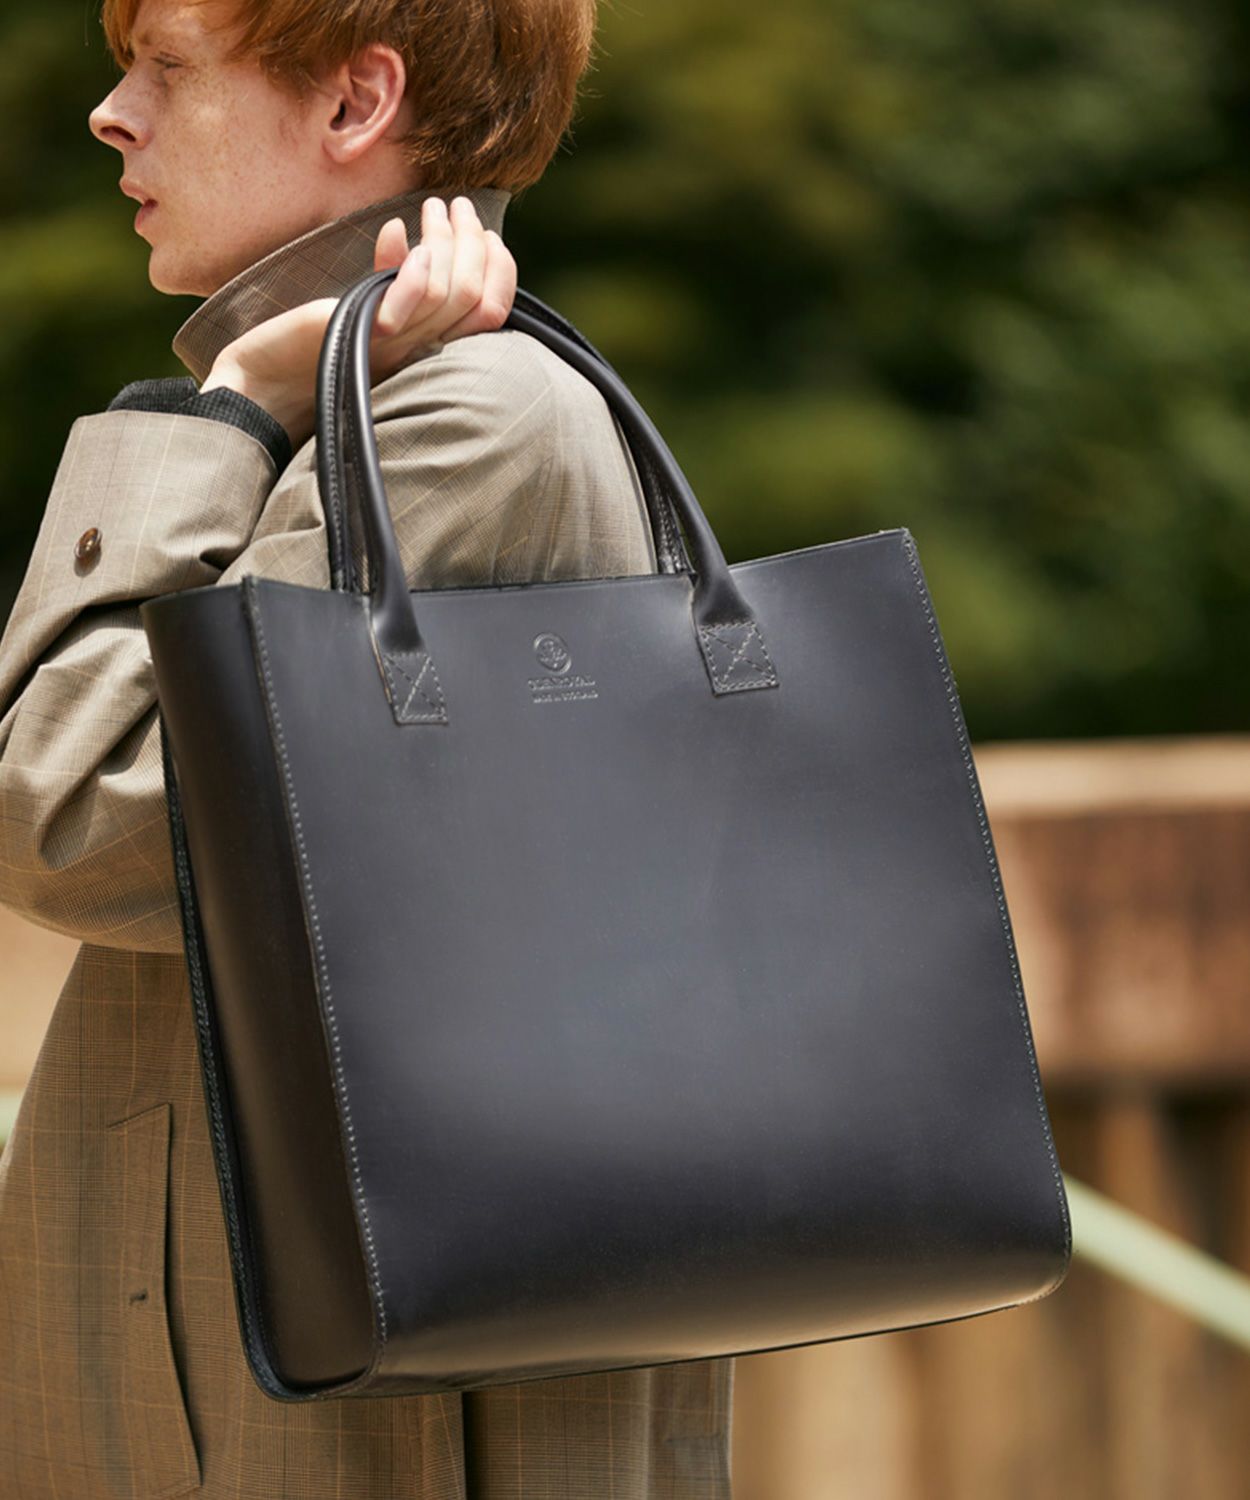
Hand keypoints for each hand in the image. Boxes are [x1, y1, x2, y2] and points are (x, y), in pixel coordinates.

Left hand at [199, 195, 517, 451]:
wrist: (262, 387)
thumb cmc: (306, 347)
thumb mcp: (360, 305)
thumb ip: (387, 279)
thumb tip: (400, 231)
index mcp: (428, 349)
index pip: (490, 312)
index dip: (499, 270)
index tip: (488, 233)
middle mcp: (420, 351)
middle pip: (476, 297)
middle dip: (475, 243)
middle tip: (457, 206)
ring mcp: (395, 345)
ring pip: (449, 291)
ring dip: (448, 240)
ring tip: (434, 207)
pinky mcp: (364, 335)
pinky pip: (410, 301)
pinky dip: (414, 266)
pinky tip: (404, 235)